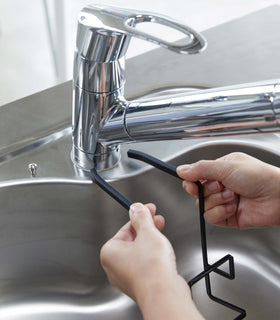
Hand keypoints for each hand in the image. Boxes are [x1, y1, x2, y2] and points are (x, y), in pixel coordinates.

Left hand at [100, 203, 203, 319]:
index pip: (125, 228)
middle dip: (147, 228)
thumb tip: (136, 209)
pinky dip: (154, 255)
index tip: (147, 210)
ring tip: (162, 234)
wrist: (164, 293)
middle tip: (156, 219)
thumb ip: (141, 217)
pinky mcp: (141, 283)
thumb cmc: (151, 268)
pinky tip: (163, 251)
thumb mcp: (147, 232)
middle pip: (132, 239)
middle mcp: (115, 266)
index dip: (139, 217)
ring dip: (151, 240)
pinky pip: (146, 263)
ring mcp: (127, 277)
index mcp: (110, 252)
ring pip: (140, 251)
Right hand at [177, 152, 279, 228]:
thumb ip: (201, 169)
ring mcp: (224, 202)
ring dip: (217, 201)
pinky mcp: (228, 217)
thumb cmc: (260, 177)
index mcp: (220, 170)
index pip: (196, 177)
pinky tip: (232, 208)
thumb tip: (181, 170)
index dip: (191, 182)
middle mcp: (221, 185)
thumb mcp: (226, 167)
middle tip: (221, 186)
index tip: (191, 185)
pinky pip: (211, 218)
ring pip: (203, 206)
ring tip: (232, 196)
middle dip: (209, 191)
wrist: (278, 197)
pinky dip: (220, 213)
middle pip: (198, 193)